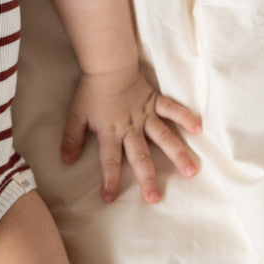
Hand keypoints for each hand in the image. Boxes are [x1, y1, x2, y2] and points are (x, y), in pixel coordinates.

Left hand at [61, 67, 201, 203]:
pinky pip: (172, 109)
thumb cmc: (91, 92)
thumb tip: (66, 160)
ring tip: (190, 172)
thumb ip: (72, 138)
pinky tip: (198, 129)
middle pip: (139, 155)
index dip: (109, 179)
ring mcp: (146, 115)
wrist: (107, 65)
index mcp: (110, 132)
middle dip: (147, 177)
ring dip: (177, 154)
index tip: (109, 198)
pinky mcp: (156, 102)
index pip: (109, 160)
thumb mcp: (77, 115)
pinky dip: (185, 117)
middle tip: (155, 198)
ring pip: (163, 137)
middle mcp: (130, 127)